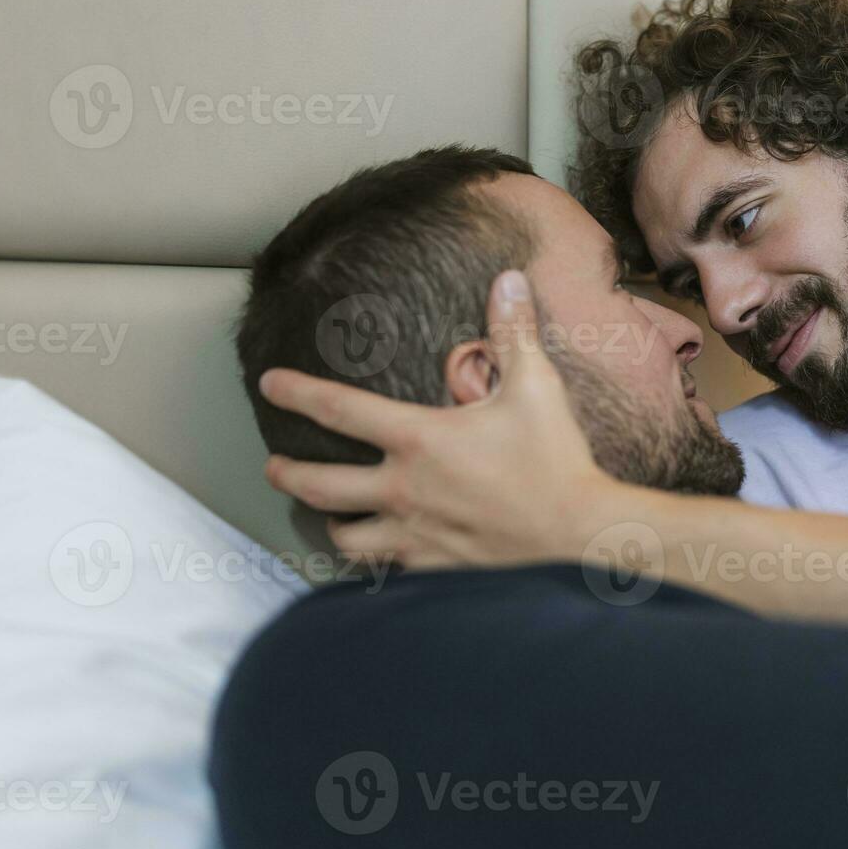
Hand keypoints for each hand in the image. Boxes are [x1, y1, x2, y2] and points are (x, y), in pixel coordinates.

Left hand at [258, 271, 613, 569]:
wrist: (577, 537)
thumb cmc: (555, 461)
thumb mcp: (536, 388)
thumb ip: (514, 332)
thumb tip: (510, 280)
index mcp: (419, 440)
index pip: (338, 410)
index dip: (297, 392)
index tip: (270, 384)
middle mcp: (403, 490)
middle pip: (319, 485)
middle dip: (287, 472)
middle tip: (273, 466)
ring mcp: (414, 535)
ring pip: (345, 537)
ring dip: (331, 522)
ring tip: (330, 516)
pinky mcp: (434, 569)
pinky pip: (386, 568)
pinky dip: (376, 560)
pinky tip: (384, 555)